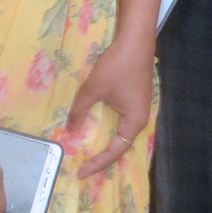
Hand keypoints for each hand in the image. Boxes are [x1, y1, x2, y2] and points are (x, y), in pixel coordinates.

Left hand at [61, 34, 157, 180]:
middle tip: (83, 167)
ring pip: (120, 133)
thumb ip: (80, 110)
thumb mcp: (94, 89)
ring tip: (89, 153)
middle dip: (102, 158)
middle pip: (120, 145)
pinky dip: (108, 129)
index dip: (97, 163)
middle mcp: (140, 118)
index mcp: (134, 121)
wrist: (135, 40)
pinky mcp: (134, 98)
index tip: (80, 172)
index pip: (115, 151)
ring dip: (105, 144)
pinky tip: (96, 128)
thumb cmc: (117, 66)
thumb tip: (71, 129)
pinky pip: (121, 121)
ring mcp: (138, 108)